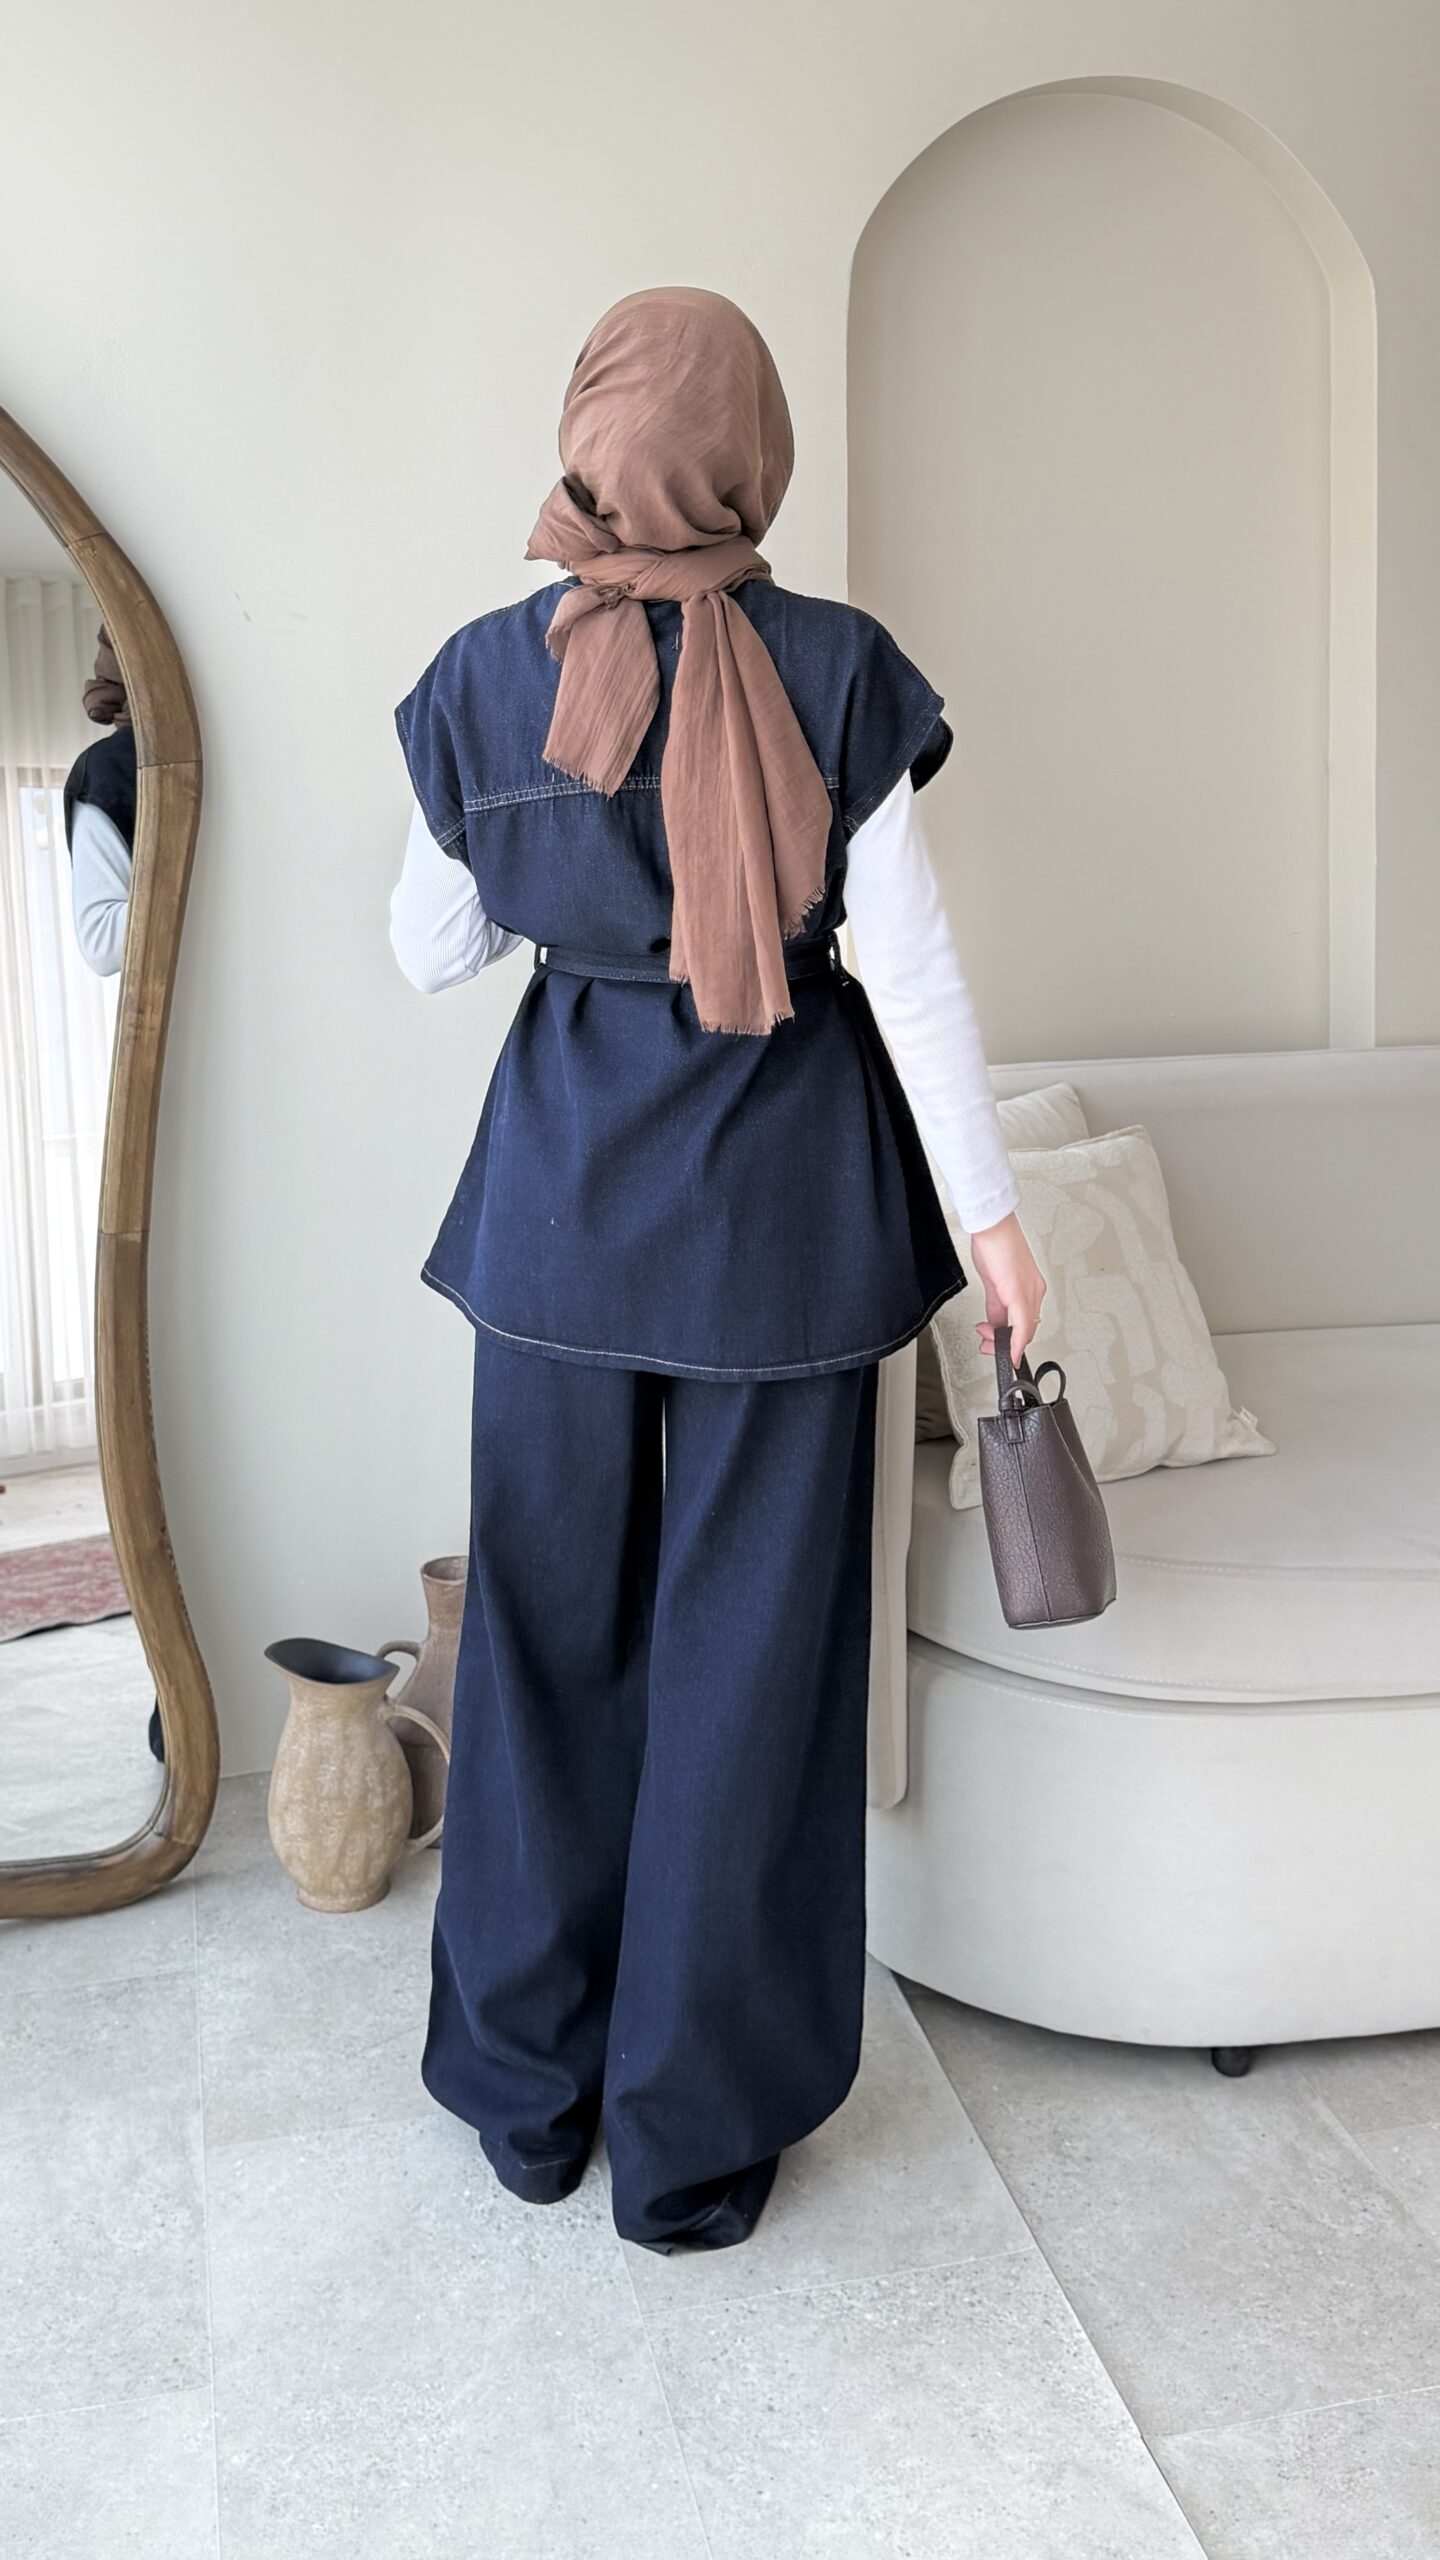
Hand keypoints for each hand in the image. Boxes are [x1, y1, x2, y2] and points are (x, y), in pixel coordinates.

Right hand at [968, 1210, 1045, 1367]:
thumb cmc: (994, 1244)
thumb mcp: (994, 1281)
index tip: (995, 1342)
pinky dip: (1015, 1342)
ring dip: (1003, 1342)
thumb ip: (996, 1304)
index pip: (1025, 1322)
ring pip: (1025, 1330)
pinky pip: (1021, 1325)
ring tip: (986, 1339)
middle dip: (1004, 1342)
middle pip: (1026, 1329)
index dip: (1010, 1337)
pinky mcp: (1018, 1292)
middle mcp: (1034, 1291)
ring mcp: (1029, 1292)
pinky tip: (1008, 1351)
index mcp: (1030, 1287)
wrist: (992, 1225)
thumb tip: (993, 1322)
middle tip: (987, 1344)